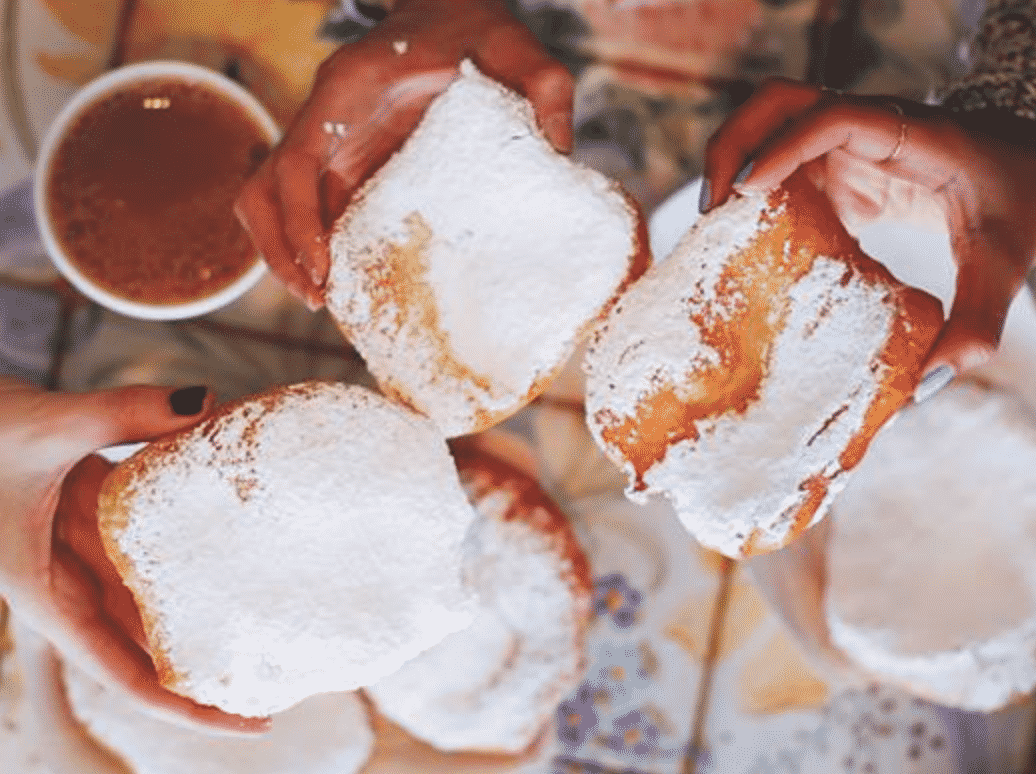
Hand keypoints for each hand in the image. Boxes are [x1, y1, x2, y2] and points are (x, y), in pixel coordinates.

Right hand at [0, 379, 269, 734]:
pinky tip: (243, 536)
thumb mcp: (44, 428)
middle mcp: (73, 582)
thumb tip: (203, 404)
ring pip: (159, 594)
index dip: (189, 709)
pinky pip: (155, 539)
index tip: (251, 726)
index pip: (129, 676)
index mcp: (50, 596)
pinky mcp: (98, 509)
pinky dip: (195, 541)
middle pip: (155, 646)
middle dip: (214, 666)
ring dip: (209, 608)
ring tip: (277, 615)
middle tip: (288, 671)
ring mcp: (87, 547)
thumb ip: (119, 414)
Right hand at [235, 0, 573, 309]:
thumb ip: (545, 91)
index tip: (322, 270)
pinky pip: (309, 203)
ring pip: (273, 200)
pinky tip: (345, 276)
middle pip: (265, 190)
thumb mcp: (519, 50)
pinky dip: (313, 241)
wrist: (452, 8)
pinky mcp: (346, 156)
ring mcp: (331, 138)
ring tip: (324, 299)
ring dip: (286, 251)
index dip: (297, 222)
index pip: (293, 163)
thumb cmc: (479, 30)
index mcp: (348, 90)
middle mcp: (327, 117)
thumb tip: (560, 156)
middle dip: (281, 250)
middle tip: (319, 300)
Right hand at [700, 77, 1035, 380]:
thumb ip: (977, 323)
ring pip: (768, 125)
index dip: (782, 148)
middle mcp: (869, 128)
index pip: (831, 117)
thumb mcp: (1003, 263)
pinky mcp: (837, 167)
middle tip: (715, 211)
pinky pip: (780, 165)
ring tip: (716, 225)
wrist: (1025, 170)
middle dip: (733, 145)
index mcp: (910, 134)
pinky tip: (743, 237)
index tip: (744, 191)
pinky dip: (751, 190)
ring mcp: (848, 144)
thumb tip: (926, 384)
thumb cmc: (1018, 203)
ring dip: (732, 162)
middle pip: (778, 103)